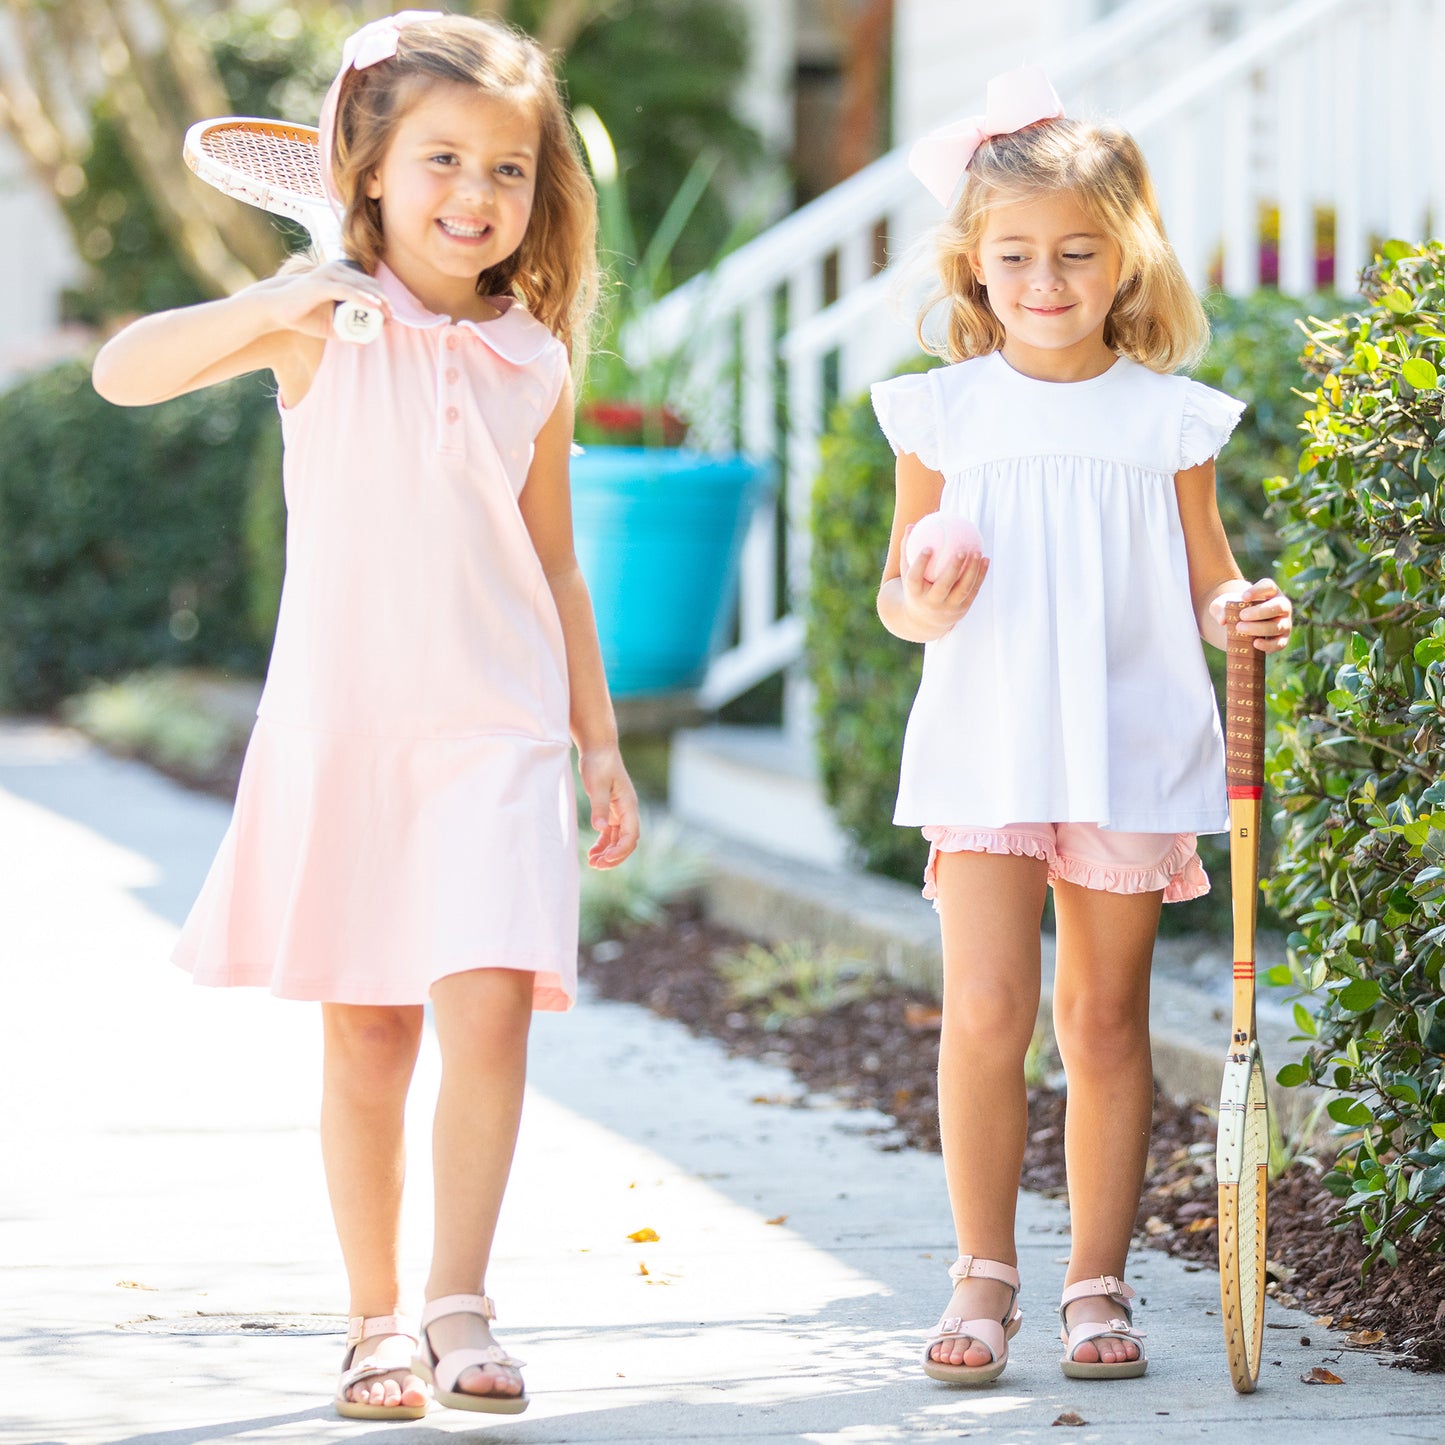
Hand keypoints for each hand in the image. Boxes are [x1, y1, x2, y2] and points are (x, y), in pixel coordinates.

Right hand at [252, 260, 390, 341]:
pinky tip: (374, 307)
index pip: (368, 284)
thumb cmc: (303, 314)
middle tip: (391, 319)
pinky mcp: (321, 284)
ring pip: (361, 286)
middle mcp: (336, 271)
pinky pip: (347, 290)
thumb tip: (364, 343)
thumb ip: (346, 332)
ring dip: (377, 301)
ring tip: (386, 315)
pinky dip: (362, 298)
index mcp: (340, 276)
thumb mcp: (329, 325)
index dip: (382, 299)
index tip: (390, 316)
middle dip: (383, 301)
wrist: (276, 309)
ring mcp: (328, 275)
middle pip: (369, 284)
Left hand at [579, 745, 639, 868]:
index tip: (605, 860)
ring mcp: (620, 812)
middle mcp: (627, 811)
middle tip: (597, 866)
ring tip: (593, 863)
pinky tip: (592, 853)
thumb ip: (599, 807)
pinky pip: (610, 833)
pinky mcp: (611, 810)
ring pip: (618, 839)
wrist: (598, 747)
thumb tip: (600, 829)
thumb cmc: (599, 763)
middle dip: (615, 856)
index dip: (620, 851)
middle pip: (627, 841)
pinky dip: (603, 844)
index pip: (631, 835)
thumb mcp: (597, 785)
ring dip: (608, 853)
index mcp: (629, 805)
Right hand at [900, 523, 988, 637]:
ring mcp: (948, 608)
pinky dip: (980, 575)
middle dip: (953, 569)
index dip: (920, 564)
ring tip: (977, 552)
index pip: (916, 578)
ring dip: (971, 571)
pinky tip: (986, 559)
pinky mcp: (962, 609)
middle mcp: (931, 603)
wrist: (923, 621)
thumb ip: (907, 550)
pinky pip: (973, 590)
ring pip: (963, 589)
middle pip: (943, 586)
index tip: (928, 547)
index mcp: (915, 593)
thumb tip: (911, 525)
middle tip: (961, 550)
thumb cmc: (914, 588)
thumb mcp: (906, 573)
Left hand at [1209, 577, 1292, 652]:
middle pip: (1279, 606)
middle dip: (1260, 612)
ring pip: (1278, 626)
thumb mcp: (1223, 605)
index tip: (1243, 597)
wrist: (1239, 627)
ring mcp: (1284, 623)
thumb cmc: (1234, 611)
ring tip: (1239, 628)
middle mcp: (1282, 606)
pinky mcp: (1282, 640)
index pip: (1268, 586)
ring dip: (1259, 628)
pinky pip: (1279, 644)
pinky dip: (1268, 645)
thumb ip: (1220, 608)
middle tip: (1241, 616)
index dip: (1258, 590)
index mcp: (1270, 592)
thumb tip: (1223, 620)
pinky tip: (1255, 643)